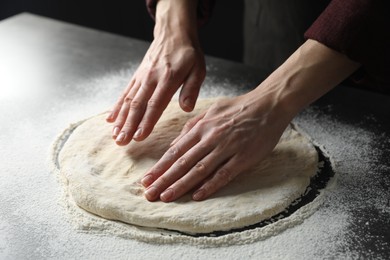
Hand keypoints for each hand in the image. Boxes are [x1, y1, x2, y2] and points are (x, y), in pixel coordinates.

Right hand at [106, 0, 204, 145]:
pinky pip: (125, 92)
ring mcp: (142, 77)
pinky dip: (117, 106)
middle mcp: (151, 78)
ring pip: (128, 100)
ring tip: (114, 135)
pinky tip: (111, 119)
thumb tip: (186, 108)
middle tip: (121, 142)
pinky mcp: (137, 76)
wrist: (173, 33)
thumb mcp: (198, 69)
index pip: (155, 104)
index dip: (146, 121)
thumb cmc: (188, 54)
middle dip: (128, 125)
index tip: (138, 137)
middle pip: (137, 105)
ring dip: (120, 119)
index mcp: (168, 79)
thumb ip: (192, 89)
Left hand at [141, 94, 290, 201]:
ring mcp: (227, 148)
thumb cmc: (239, 107)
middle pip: (183, 162)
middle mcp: (211, 138)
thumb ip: (192, 126)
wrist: (269, 105)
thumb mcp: (211, 110)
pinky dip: (210, 185)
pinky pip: (224, 174)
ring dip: (181, 185)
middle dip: (164, 180)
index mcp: (202, 127)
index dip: (160, 167)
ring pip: (199, 170)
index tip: (146, 180)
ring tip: (166, 197)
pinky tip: (197, 196)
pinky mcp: (243, 157)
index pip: (175, 151)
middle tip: (149, 194)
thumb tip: (174, 144)